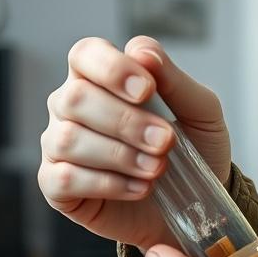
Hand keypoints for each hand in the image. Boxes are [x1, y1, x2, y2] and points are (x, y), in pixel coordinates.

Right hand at [38, 35, 232, 250]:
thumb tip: (142, 51)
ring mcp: (59, 146)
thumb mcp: (200, 111)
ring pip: (67, 139)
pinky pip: (64, 178)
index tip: (147, 90)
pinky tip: (139, 188)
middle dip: (125, 121)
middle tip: (165, 141)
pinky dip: (107, 184)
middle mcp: (72, 106)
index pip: (85, 54)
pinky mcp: (57, 186)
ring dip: (120, 155)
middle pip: (75, 97)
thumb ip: (174, 79)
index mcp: (102, 78)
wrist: (196, 205)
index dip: (111, 68)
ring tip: (157, 168)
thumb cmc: (194, 148)